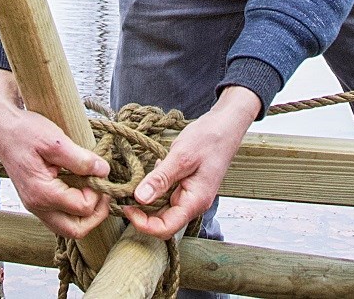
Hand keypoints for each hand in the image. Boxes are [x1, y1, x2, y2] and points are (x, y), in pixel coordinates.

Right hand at [0, 70, 111, 238]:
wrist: (3, 129)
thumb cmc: (26, 131)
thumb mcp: (56, 141)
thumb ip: (80, 159)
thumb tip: (103, 171)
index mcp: (42, 193)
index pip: (83, 208)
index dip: (98, 192)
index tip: (99, 172)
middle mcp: (37, 207)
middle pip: (76, 230)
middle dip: (96, 214)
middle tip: (102, 190)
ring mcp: (35, 207)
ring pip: (68, 228)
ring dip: (86, 214)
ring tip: (93, 189)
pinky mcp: (36, 202)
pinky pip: (60, 218)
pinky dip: (74, 210)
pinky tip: (79, 188)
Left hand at [121, 85, 259, 238]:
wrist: (226, 125)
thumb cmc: (209, 138)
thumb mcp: (181, 156)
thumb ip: (160, 178)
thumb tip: (139, 198)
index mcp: (195, 202)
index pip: (165, 228)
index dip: (143, 224)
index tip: (126, 207)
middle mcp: (193, 204)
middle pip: (163, 221)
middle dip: (143, 211)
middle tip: (126, 192)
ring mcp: (191, 196)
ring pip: (164, 208)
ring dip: (149, 198)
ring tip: (139, 179)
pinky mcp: (188, 186)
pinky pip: (168, 194)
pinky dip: (157, 186)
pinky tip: (156, 169)